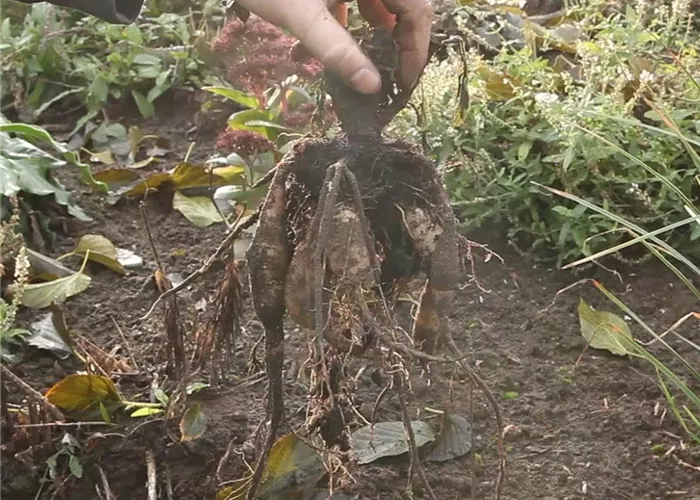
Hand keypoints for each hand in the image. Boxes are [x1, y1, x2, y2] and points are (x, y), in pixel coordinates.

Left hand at [236, 0, 432, 93]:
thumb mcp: (304, 18)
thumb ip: (338, 51)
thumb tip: (372, 87)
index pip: (418, 9)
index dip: (416, 47)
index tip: (404, 82)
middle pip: (402, 6)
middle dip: (394, 43)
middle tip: (386, 78)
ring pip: (377, 2)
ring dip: (368, 34)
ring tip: (357, 66)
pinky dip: (343, 21)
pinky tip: (316, 47)